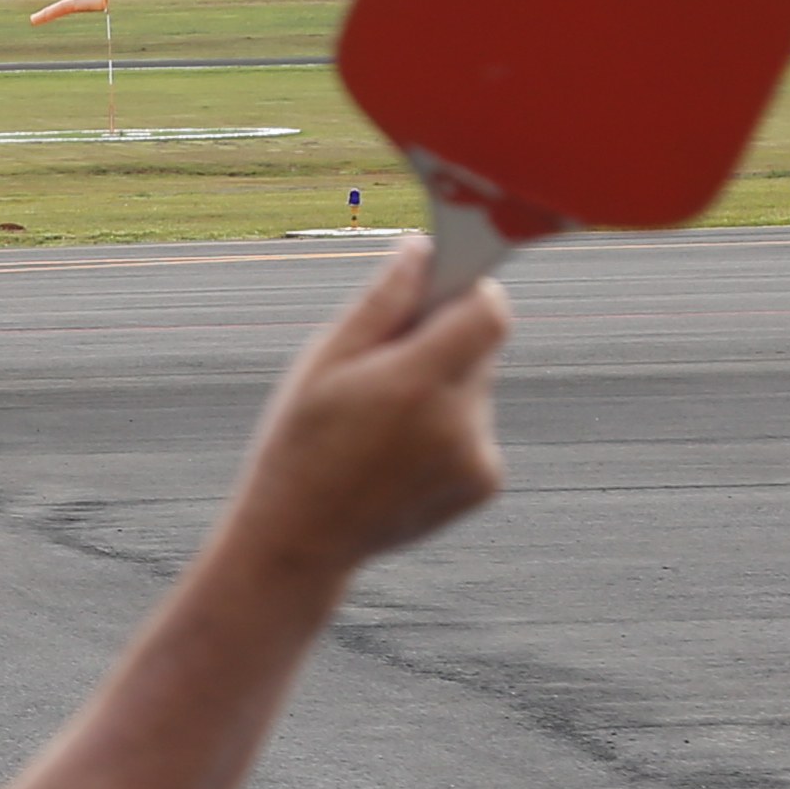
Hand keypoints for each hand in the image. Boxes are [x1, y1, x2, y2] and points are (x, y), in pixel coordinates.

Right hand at [218, 241, 509, 578]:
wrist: (302, 538)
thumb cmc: (300, 440)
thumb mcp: (324, 361)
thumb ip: (381, 303)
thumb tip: (421, 250)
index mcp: (415, 382)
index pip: (489, 312)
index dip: (469, 292)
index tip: (439, 291)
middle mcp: (457, 422)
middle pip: (481, 348)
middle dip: (443, 340)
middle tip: (385, 363)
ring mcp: (476, 458)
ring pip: (477, 390)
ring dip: (443, 387)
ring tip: (382, 419)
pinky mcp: (483, 484)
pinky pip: (477, 430)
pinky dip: (448, 428)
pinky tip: (398, 450)